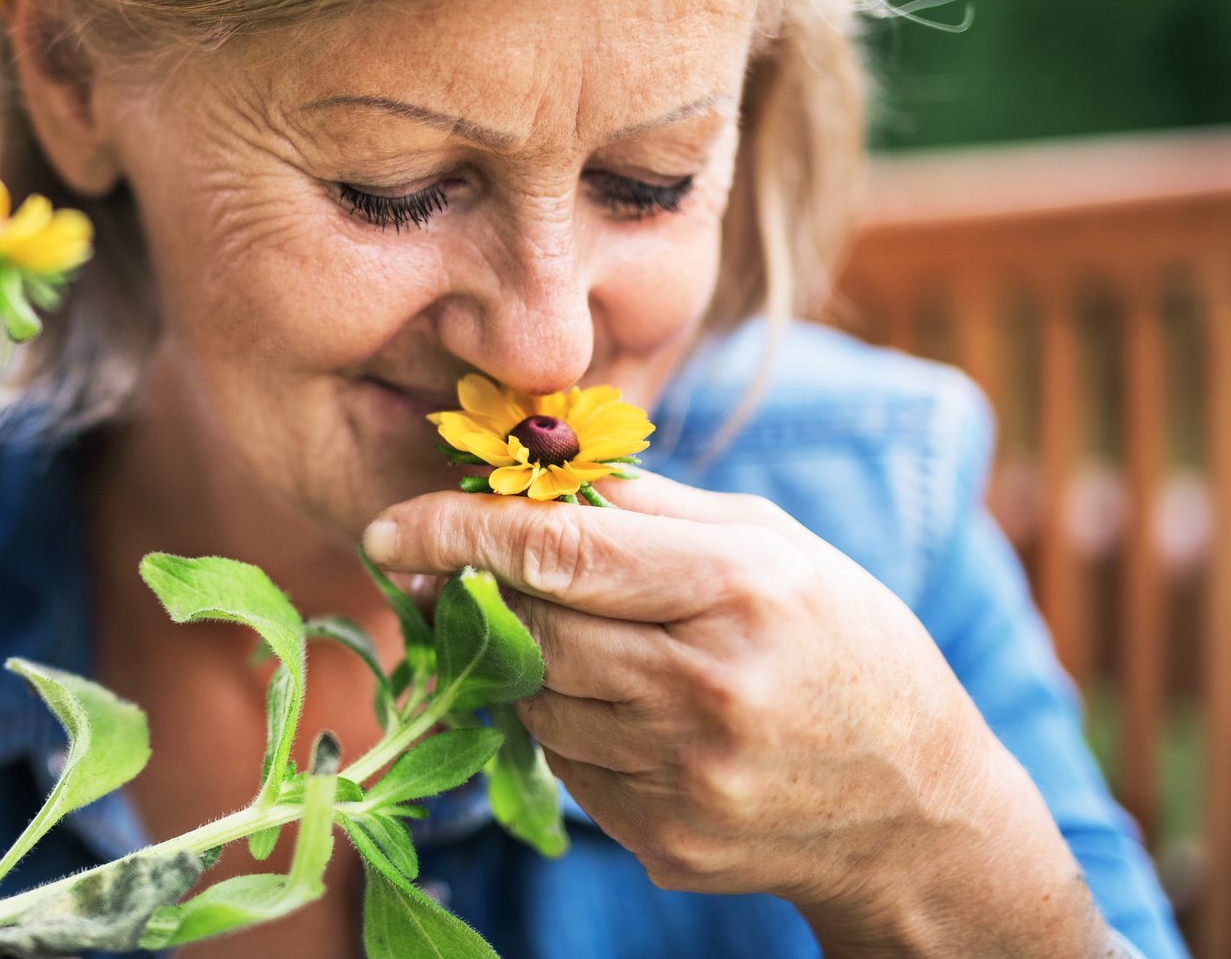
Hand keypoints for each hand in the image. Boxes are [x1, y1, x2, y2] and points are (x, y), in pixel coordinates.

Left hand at [363, 472, 1113, 954]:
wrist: (920, 812)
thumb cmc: (843, 647)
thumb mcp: (775, 547)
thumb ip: (650, 507)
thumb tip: (527, 471)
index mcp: (741, 588)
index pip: (558, 552)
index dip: (457, 535)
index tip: (388, 529)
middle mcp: (710, 684)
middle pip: (530, 628)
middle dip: (483, 599)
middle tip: (462, 582)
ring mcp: (686, 774)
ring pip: (534, 703)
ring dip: (533, 669)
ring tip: (602, 654)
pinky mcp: (667, 838)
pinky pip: (565, 767)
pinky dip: (573, 732)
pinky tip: (633, 717)